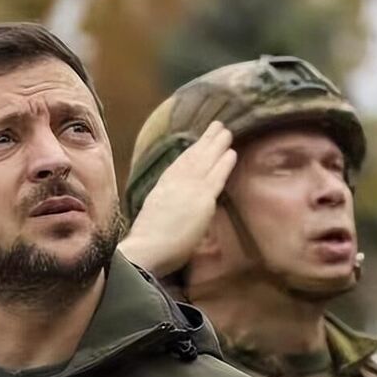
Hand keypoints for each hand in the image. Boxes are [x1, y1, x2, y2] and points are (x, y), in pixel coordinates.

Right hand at [119, 121, 235, 277]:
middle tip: (217, 126)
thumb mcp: (151, 219)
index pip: (178, 167)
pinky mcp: (202, 199)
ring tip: (226, 131)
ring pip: (205, 162)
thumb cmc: (145, 245)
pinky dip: (224, 163)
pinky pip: (216, 177)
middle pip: (192, 158)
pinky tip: (231, 152)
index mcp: (161, 190)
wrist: (146, 250)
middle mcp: (174, 184)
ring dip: (216, 145)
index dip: (189, 153)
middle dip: (205, 142)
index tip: (197, 142)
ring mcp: (189, 189)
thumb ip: (164, 210)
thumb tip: (174, 213)